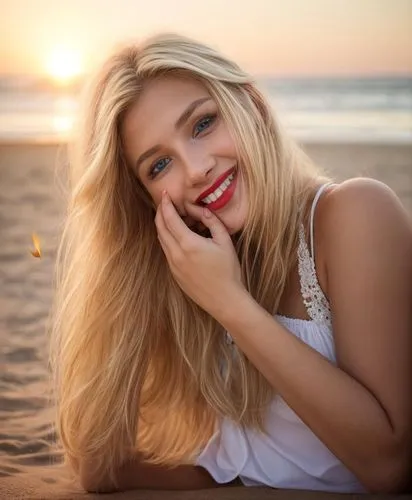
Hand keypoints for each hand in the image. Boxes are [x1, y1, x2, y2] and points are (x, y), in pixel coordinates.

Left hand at [155, 191, 243, 317]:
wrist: (225, 300)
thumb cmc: (228, 271)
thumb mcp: (225, 242)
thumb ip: (212, 222)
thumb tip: (202, 210)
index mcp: (188, 244)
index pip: (170, 218)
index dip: (165, 204)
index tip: (164, 194)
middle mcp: (176, 254)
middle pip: (160, 228)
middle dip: (160, 212)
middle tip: (164, 202)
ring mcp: (173, 265)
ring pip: (161, 240)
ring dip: (162, 226)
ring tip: (168, 216)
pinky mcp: (174, 274)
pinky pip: (166, 251)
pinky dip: (166, 239)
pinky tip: (176, 236)